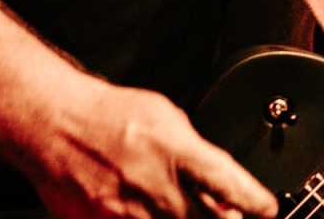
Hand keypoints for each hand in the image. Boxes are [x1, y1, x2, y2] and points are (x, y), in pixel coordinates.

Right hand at [31, 79, 276, 217]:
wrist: (55, 125)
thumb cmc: (110, 115)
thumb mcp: (167, 117)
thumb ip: (196, 151)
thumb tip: (221, 186)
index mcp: (176, 152)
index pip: (232, 185)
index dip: (256, 203)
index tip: (268, 210)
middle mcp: (156, 188)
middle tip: (227, 214)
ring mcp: (129, 215)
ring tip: (181, 210)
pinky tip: (152, 214)